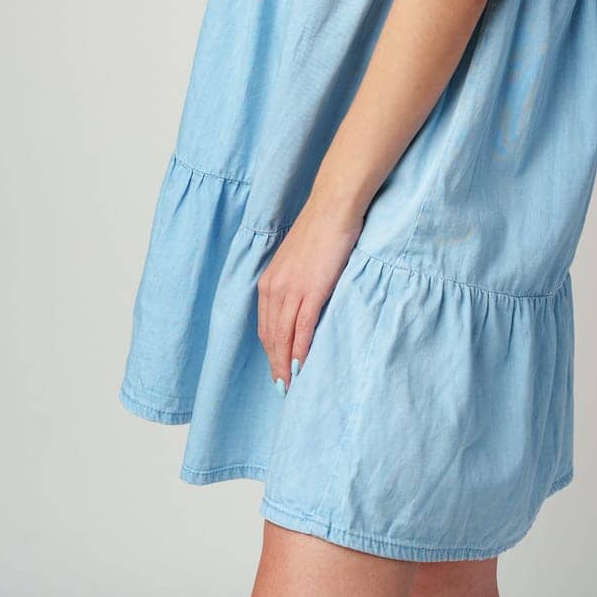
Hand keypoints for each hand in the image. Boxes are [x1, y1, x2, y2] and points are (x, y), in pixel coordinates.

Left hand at [256, 192, 364, 394]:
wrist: (332, 208)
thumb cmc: (319, 231)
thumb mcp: (297, 260)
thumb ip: (294, 283)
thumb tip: (301, 305)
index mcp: (269, 281)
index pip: (265, 326)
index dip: (270, 352)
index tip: (276, 370)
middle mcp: (274, 287)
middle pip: (271, 336)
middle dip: (275, 365)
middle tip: (282, 388)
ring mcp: (292, 289)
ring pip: (284, 336)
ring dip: (286, 364)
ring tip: (292, 384)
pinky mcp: (312, 289)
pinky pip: (303, 327)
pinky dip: (301, 349)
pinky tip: (303, 364)